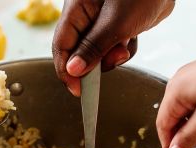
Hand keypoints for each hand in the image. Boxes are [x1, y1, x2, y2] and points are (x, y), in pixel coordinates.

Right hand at [52, 0, 174, 95]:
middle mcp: (85, 15)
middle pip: (80, 52)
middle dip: (98, 62)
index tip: (78, 91)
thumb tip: (72, 70)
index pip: (61, 46)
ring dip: (113, 56)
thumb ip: (93, 48)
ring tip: (127, 42)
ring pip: (99, 53)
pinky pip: (115, 47)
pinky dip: (125, 49)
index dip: (67, 71)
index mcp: (76, 9)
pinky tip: (133, 37)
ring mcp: (102, 20)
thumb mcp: (116, 22)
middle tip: (116, 57)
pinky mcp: (118, 23)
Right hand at [156, 46, 195, 147]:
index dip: (168, 143)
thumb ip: (188, 138)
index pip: (162, 123)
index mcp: (174, 91)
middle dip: (182, 133)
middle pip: (172, 114)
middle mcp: (178, 79)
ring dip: (191, 122)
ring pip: (184, 105)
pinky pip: (193, 95)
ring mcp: (190, 73)